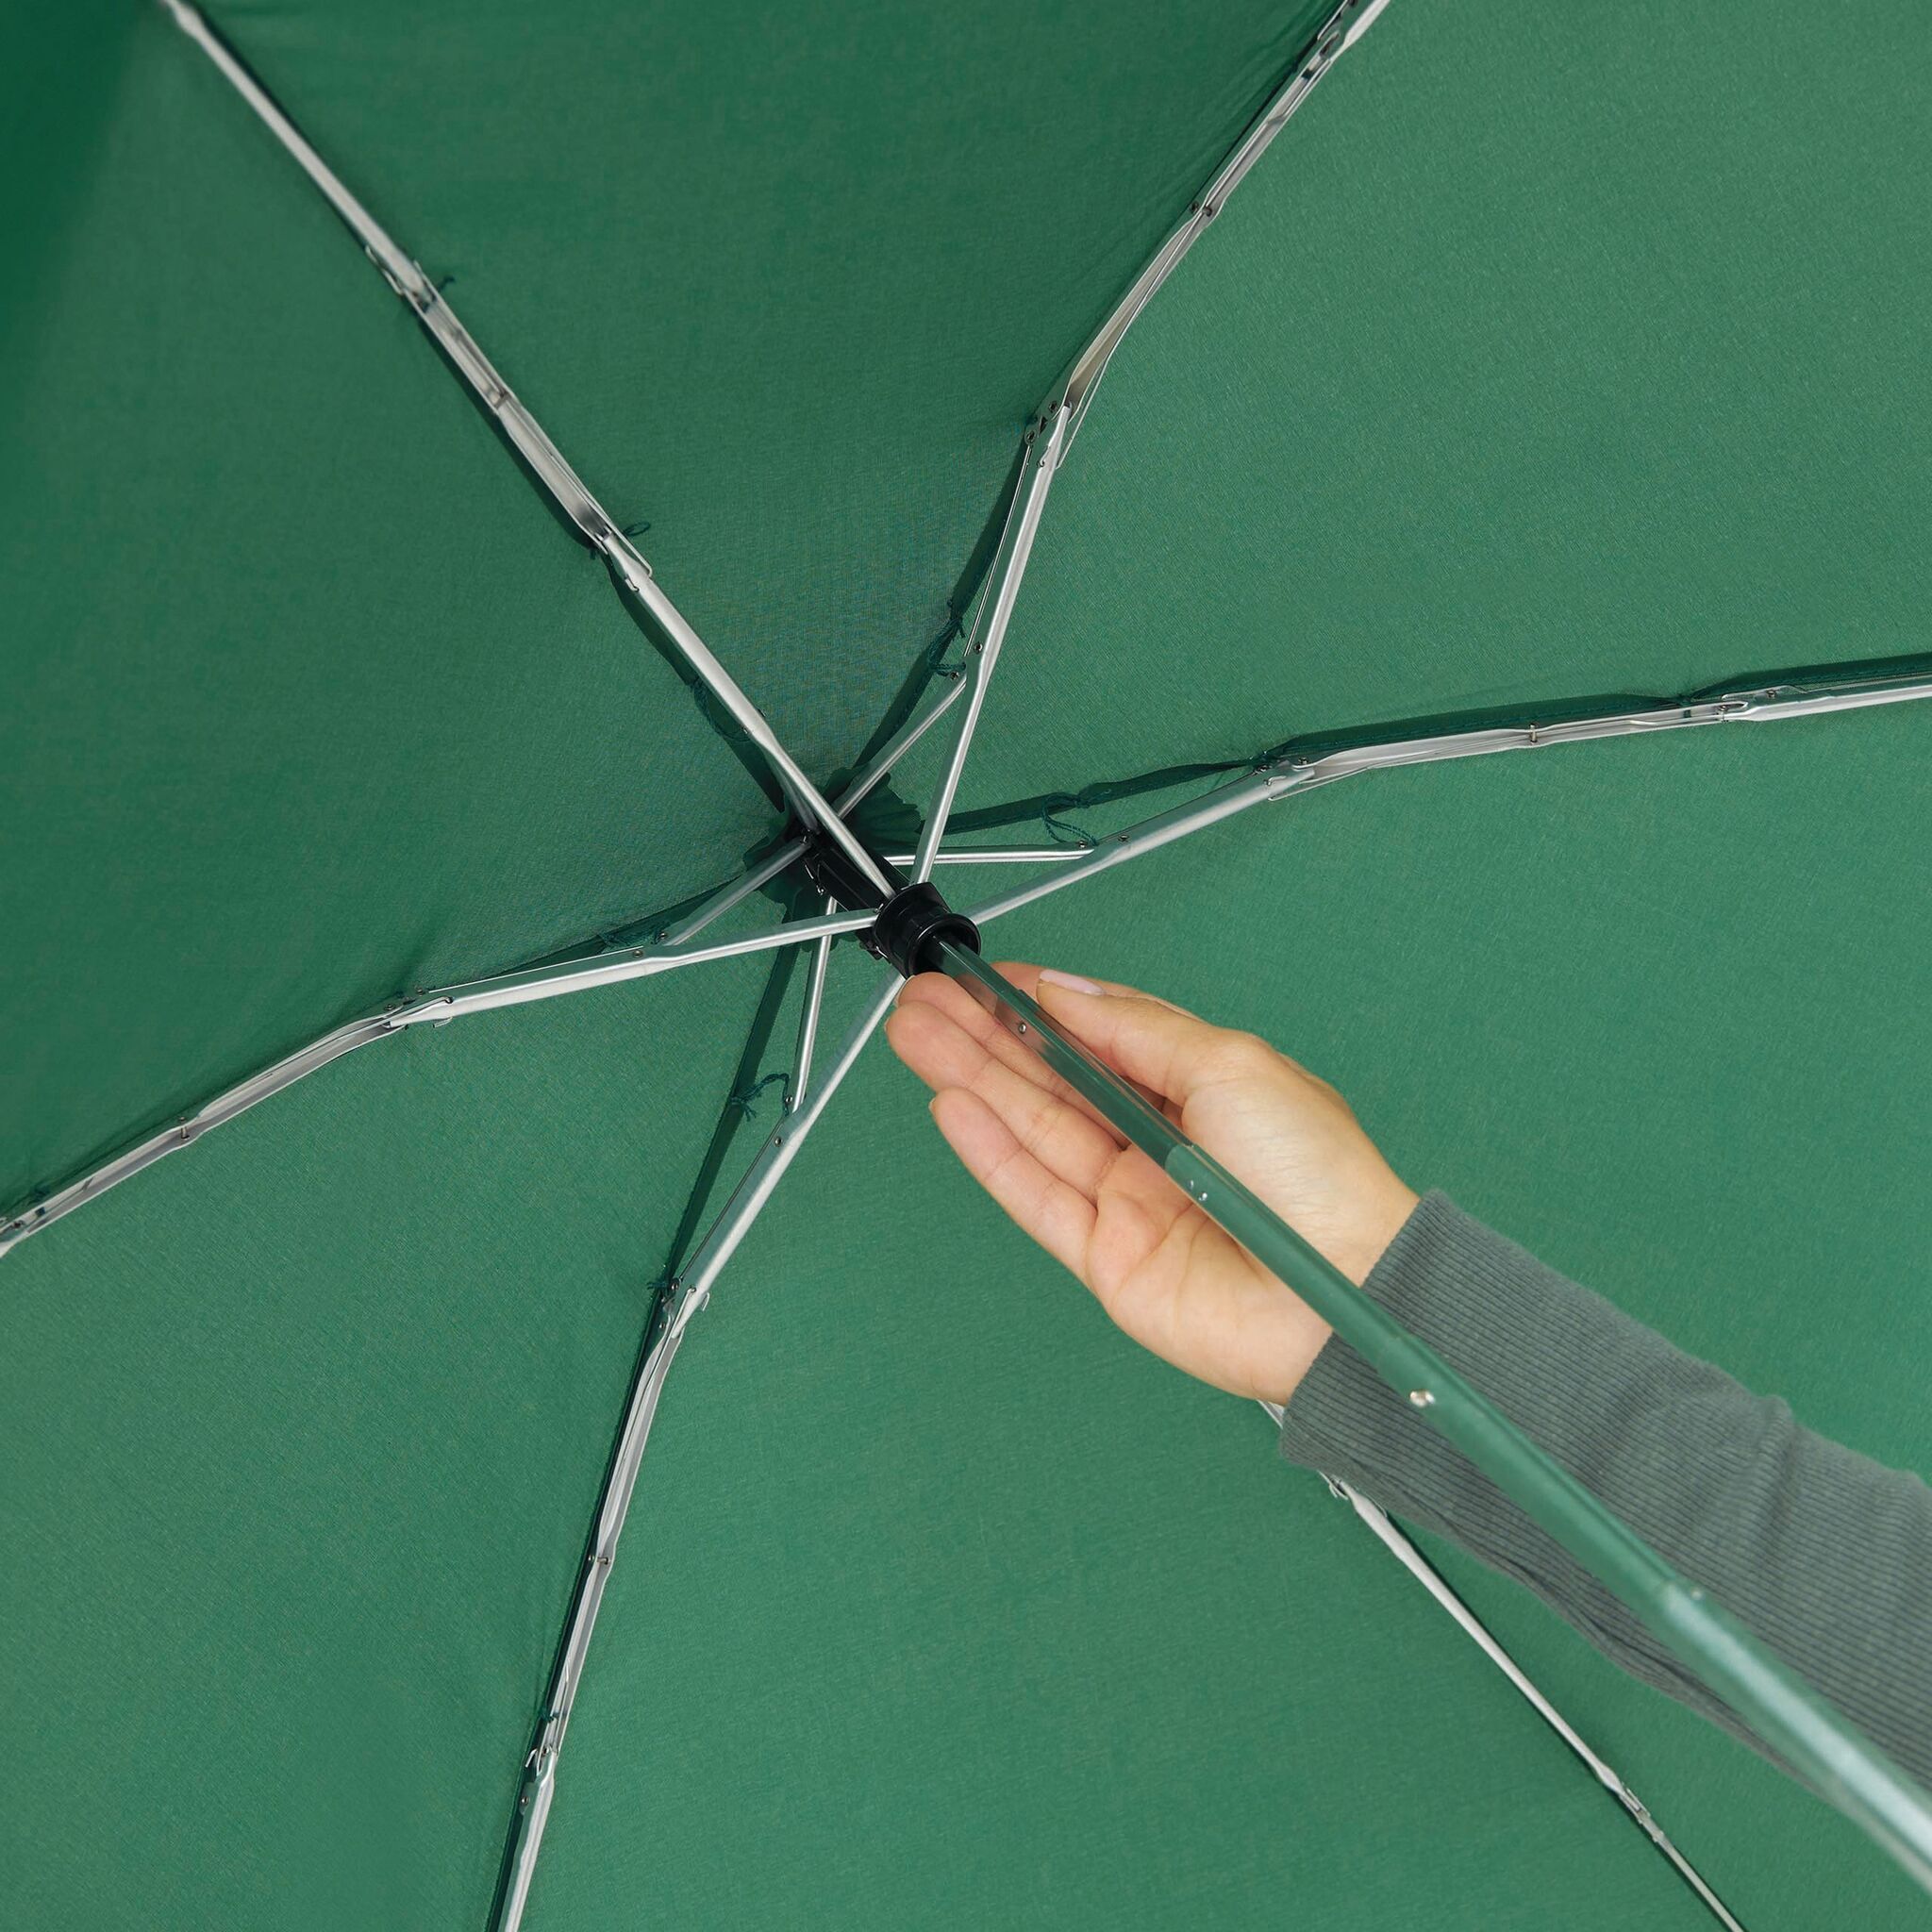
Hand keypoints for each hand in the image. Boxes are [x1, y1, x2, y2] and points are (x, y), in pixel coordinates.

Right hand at [886, 963, 1418, 1406]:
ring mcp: (1129, 1201)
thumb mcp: (1229, 1064)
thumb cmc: (1317, 1180)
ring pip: (1033, 1127)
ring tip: (916, 1033)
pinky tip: (952, 1105)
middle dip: (987, 1033)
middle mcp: (1160, 1143)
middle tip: (926, 998)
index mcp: (1202, 1089)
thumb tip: (1069, 992)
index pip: (1100, 1035)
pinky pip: (1034, 1196)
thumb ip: (1137, 1028)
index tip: (984, 976)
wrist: (1342, 1296)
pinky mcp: (1106, 1259)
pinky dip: (990, 1151)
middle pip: (1054, 1078)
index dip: (1039, 1004)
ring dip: (972, 1077)